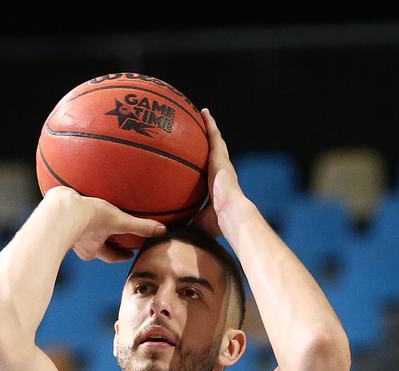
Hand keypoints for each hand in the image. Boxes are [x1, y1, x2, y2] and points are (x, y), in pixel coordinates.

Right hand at [45, 186, 166, 262]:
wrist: (59, 209)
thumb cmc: (88, 217)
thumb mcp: (118, 220)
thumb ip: (140, 226)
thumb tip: (162, 230)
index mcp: (94, 249)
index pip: (112, 257)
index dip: (121, 256)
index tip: (128, 254)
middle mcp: (80, 245)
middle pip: (96, 247)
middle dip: (105, 242)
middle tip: (112, 237)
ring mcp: (68, 234)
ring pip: (82, 234)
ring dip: (89, 229)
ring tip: (93, 219)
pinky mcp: (58, 219)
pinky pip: (69, 218)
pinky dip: (75, 214)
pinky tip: (76, 203)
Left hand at [190, 108, 250, 237]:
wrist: (231, 215)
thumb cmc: (217, 223)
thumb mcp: (196, 221)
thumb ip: (184, 221)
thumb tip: (167, 231)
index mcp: (217, 186)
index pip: (210, 172)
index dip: (206, 164)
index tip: (198, 158)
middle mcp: (221, 171)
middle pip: (214, 152)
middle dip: (208, 141)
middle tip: (200, 130)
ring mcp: (222, 162)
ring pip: (215, 140)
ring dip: (209, 127)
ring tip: (202, 114)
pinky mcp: (221, 156)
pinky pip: (214, 135)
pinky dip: (209, 123)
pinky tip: (203, 112)